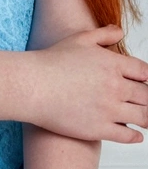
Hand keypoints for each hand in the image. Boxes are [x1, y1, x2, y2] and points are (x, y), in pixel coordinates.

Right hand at [30, 26, 147, 141]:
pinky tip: (136, 134)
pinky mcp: (99, 129)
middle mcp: (115, 87)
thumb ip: (103, 34)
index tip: (143, 83)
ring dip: (146, 117)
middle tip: (145, 101)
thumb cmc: (51, 63)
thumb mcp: (79, 39)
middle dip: (147, 98)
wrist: (32, 86)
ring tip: (145, 118)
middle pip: (147, 96)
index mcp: (113, 64)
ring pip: (143, 116)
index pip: (145, 73)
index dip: (146, 79)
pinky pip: (128, 135)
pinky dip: (136, 136)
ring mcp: (109, 109)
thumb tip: (120, 32)